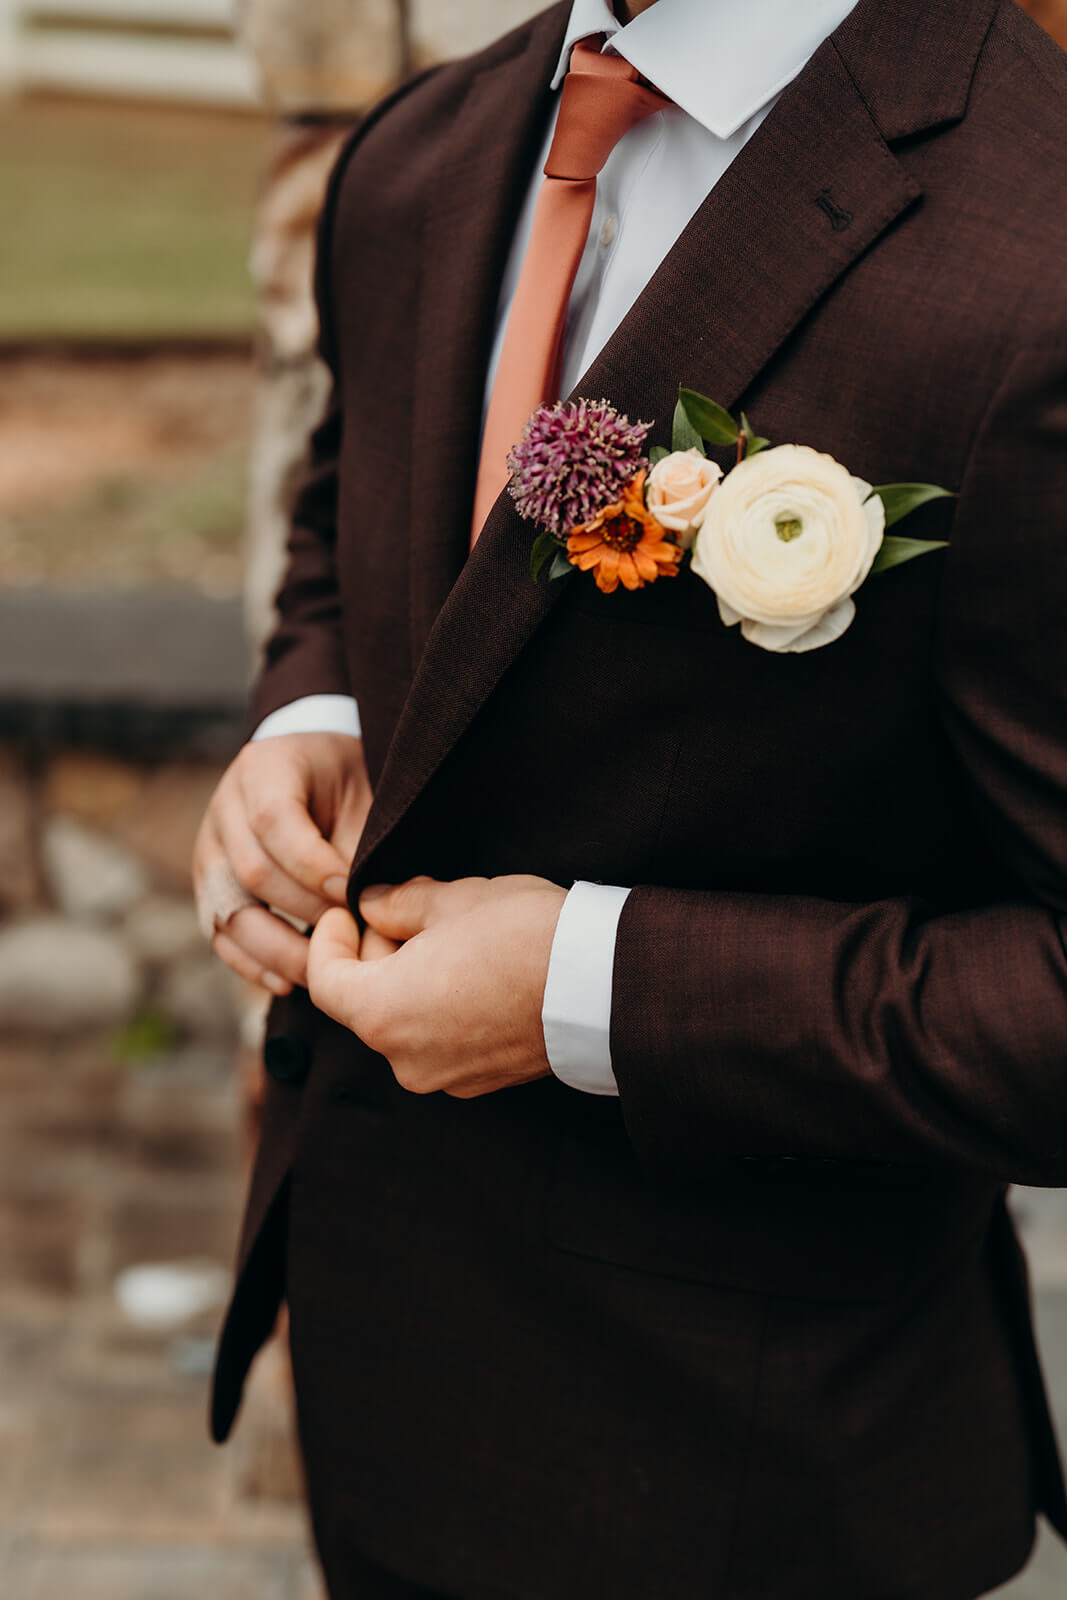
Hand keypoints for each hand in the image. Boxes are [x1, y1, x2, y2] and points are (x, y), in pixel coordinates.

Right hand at [193, 732, 371, 993]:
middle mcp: (225, 810)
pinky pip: (219, 935)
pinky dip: (252, 964)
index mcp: (263, 769)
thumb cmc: (344, 783)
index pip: (272, 820)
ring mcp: (210, 851)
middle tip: (350, 936)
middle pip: (251, 872)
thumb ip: (355, 846)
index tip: (352, 894)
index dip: (312, 864)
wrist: (313, 769)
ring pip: (230, 912)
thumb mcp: (359, 795)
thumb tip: (363, 909)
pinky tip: (287, 982)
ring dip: (280, 949)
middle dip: (305, 911)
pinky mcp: (210, 889)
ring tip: (324, 969)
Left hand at [306, 874, 568, 1097]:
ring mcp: (446, 1078)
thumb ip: (397, 904)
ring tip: (450, 937)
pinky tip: (476, 972)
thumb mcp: (452, 899)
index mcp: (383, 1013)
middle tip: (406, 911)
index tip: (345, 910)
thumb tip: (372, 905)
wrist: (604, 983)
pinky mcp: (481, 1082)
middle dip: (376, 955)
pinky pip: (440, 1041)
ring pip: (405, 1022)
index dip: (328, 939)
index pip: (325, 981)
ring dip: (411, 981)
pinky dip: (441, 1008)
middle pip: (365, 1003)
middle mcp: (405, 1059)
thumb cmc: (524, 934)